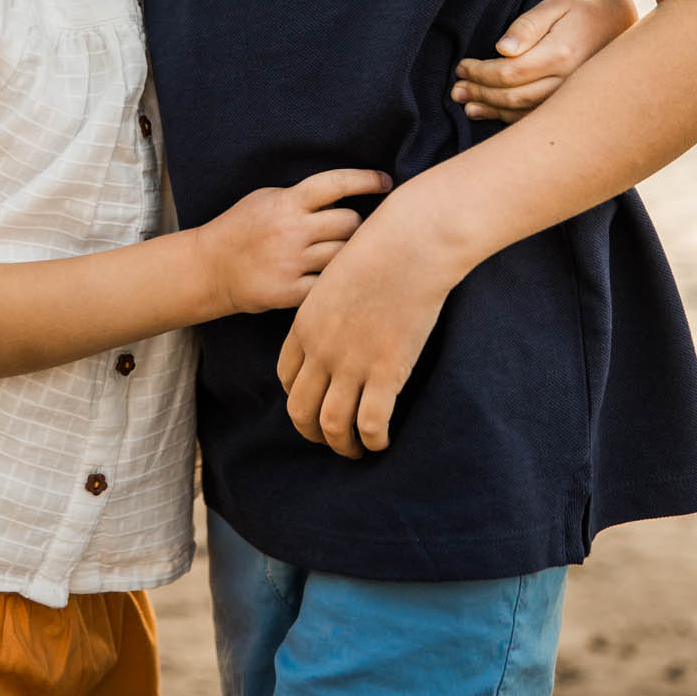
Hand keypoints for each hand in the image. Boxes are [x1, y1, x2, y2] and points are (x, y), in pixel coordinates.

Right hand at [203, 168, 390, 316]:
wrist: (209, 267)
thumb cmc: (241, 227)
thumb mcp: (266, 198)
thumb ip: (301, 196)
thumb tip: (343, 191)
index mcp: (287, 203)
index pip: (336, 184)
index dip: (366, 180)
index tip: (385, 182)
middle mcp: (292, 231)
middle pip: (349, 223)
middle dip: (356, 225)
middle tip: (351, 231)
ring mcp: (291, 263)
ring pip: (344, 255)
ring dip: (348, 254)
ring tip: (341, 255)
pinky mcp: (289, 292)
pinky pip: (329, 285)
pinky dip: (335, 281)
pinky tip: (334, 280)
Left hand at [276, 208, 446, 458]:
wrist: (410, 244)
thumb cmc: (382, 248)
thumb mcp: (339, 276)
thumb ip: (333, 305)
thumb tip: (342, 321)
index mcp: (305, 324)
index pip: (286, 376)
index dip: (298, 396)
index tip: (315, 403)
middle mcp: (321, 350)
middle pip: (301, 408)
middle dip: (312, 431)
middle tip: (329, 438)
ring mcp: (352, 363)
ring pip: (332, 425)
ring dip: (342, 446)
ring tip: (356, 451)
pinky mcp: (386, 371)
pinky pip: (371, 424)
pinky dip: (374, 441)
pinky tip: (382, 441)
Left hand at [452, 0, 637, 121]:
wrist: (613, 22)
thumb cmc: (578, 9)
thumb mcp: (554, 4)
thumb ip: (527, 25)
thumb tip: (502, 49)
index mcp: (560, 55)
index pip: (510, 73)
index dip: (481, 72)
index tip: (461, 66)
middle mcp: (567, 81)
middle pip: (513, 96)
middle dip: (480, 93)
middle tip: (456, 88)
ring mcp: (569, 97)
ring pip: (522, 112)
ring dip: (490, 109)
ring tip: (465, 103)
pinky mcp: (569, 104)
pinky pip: (534, 118)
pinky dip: (508, 118)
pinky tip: (488, 113)